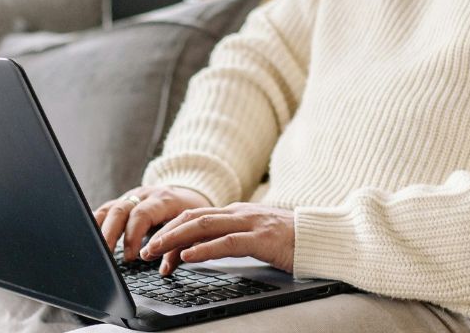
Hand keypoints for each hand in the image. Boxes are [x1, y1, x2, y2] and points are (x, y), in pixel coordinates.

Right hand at [93, 186, 210, 261]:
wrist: (190, 193)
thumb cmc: (190, 214)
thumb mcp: (190, 228)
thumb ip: (177, 247)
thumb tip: (164, 270)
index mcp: (163, 199)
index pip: (143, 214)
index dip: (134, 235)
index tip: (130, 256)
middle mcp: (144, 195)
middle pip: (120, 209)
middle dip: (110, 234)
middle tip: (105, 255)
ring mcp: (131, 197)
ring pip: (109, 208)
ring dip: (99, 229)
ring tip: (93, 248)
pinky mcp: (123, 203)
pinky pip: (105, 210)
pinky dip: (96, 222)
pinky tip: (87, 234)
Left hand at [139, 203, 294, 275]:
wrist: (322, 238)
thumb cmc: (290, 240)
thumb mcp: (255, 236)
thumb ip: (231, 237)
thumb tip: (202, 249)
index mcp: (236, 212)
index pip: (196, 217)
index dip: (172, 230)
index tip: (156, 248)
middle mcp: (239, 213)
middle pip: (193, 218)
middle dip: (166, 232)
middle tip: (146, 249)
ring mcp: (250, 223)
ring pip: (204, 226)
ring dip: (176, 239)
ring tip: (158, 252)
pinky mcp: (261, 238)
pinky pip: (227, 242)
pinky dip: (204, 248)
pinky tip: (188, 256)